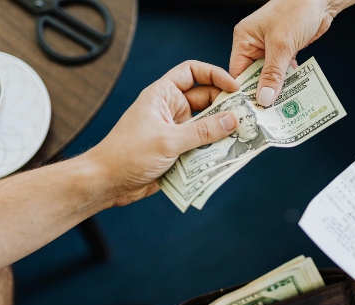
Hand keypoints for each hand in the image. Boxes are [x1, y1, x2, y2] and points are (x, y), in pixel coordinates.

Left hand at [84, 61, 239, 205]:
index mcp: (163, 95)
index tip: (234, 87)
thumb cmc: (128, 154)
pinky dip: (215, 149)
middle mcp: (171, 109)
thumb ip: (202, 131)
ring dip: (223, 131)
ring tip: (245, 136)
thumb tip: (233, 120)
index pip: (192, 72)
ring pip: (207, 125)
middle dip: (226, 107)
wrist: (107, 183)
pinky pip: (202, 146)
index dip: (215, 75)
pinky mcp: (178, 151)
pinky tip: (230, 154)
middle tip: (247, 117)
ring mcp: (175, 131)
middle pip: (206, 100)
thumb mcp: (168, 140)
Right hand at [230, 0, 354, 105]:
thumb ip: (273, 73)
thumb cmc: (296, 9)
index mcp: (244, 39)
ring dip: (277, 89)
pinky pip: (283, 72)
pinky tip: (293, 94)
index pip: (237, 72)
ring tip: (281, 108)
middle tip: (267, 114)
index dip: (243, 92)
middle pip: (253, 77)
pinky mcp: (285, 51)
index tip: (250, 111)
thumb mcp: (281, 44)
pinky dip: (288, 81)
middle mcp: (254, 44)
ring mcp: (270, 48)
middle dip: (261, 93)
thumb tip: (264, 98)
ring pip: (269, 76)